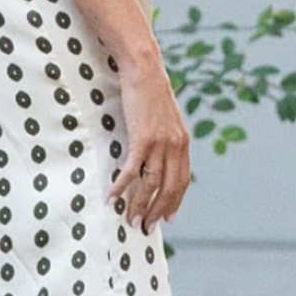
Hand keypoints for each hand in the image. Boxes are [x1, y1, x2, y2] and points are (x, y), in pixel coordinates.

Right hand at [109, 53, 189, 233]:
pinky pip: (132, 170)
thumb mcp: (166, 116)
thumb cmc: (150, 89)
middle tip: (146, 227)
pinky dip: (122, 186)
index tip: (167, 217)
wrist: (144, 68)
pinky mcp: (142, 138)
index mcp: (182, 141)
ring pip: (151, 184)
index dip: (174, 202)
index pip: (182, 181)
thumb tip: (158, 152)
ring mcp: (159, 142)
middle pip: (169, 188)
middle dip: (157, 211)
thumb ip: (166, 136)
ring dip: (140, 205)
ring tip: (130, 219)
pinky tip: (112, 196)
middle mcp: (175, 145)